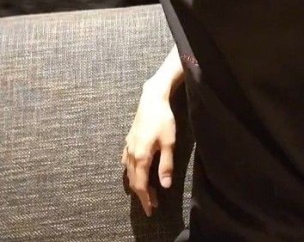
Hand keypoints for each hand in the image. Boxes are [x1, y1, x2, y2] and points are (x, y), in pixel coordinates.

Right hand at [122, 85, 175, 215]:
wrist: (152, 100)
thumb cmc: (163, 120)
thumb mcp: (169, 143)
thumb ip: (166, 164)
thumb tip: (165, 186)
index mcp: (141, 157)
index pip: (141, 185)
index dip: (146, 199)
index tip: (151, 210)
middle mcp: (131, 154)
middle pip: (134, 181)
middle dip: (142, 194)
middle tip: (152, 204)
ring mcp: (128, 147)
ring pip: (129, 172)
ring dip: (137, 183)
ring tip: (148, 190)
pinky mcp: (129, 140)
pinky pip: (126, 162)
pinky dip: (132, 171)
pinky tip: (136, 171)